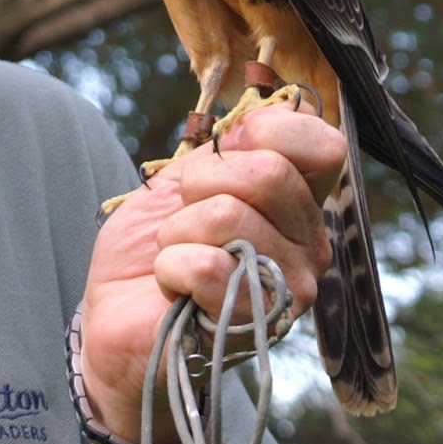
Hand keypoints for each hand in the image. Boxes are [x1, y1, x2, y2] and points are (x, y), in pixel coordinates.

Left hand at [77, 103, 346, 441]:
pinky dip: (170, 266)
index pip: (325, 145)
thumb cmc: (155, 244)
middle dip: (202, 179)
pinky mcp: (254, 326)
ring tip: (178, 253)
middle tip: (185, 209)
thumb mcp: (185, 176)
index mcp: (299, 203)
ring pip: (228, 216)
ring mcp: (288, 289)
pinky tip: (174, 286)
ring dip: (177, 230)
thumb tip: (263, 117)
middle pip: (270, 173)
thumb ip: (228, 147)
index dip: (267, 131)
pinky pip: (204, 265)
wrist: (117, 315)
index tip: (228, 148)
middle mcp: (308, 245)